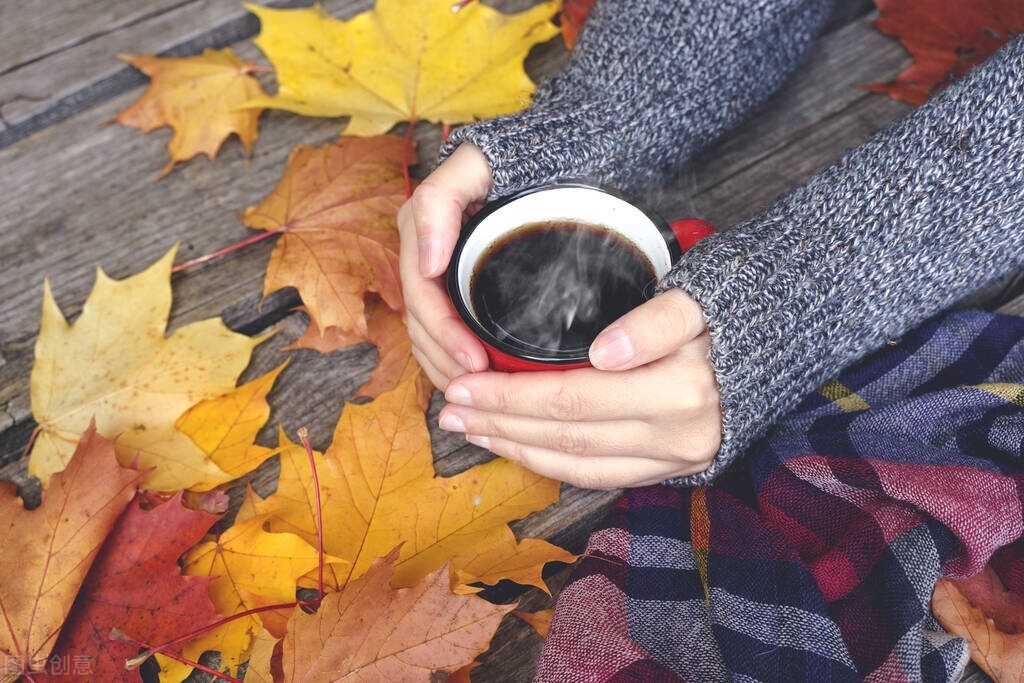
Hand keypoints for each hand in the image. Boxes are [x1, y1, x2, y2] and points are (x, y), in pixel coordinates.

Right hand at [398, 144, 492, 389]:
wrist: (546, 149)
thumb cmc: (515, 156)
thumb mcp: (473, 166)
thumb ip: (439, 201)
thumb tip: (426, 261)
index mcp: (421, 230)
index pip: (422, 296)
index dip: (444, 335)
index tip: (475, 361)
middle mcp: (422, 253)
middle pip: (420, 324)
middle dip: (445, 361)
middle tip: (480, 390)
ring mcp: (438, 271)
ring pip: (426, 335)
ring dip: (446, 368)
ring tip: (478, 395)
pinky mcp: (456, 284)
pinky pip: (441, 331)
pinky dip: (451, 360)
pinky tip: (473, 380)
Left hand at [437, 289, 721, 488]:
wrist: (777, 341)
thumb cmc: (728, 311)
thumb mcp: (699, 298)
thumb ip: (655, 321)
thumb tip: (604, 353)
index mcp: (681, 391)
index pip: (572, 399)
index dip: (510, 397)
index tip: (464, 385)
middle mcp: (679, 437)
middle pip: (567, 436)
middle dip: (500, 425)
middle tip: (451, 410)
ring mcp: (677, 460)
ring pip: (578, 465)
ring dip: (517, 450)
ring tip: (472, 431)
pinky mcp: (673, 470)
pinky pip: (600, 477)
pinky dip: (552, 466)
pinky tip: (519, 448)